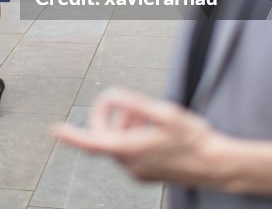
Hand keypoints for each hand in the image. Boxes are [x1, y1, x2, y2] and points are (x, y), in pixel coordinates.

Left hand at [52, 88, 223, 185]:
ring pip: (118, 143)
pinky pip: (129, 153)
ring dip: (127, 126)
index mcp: (130, 149)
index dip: (71, 135)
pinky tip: (154, 133)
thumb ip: (134, 103)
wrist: (216, 165)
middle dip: (115, 118)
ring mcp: (137, 172)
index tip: (56, 129)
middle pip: (106, 136)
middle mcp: (129, 164)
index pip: (92, 142)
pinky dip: (134, 138)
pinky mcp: (144, 175)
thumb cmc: (194, 139)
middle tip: (136, 108)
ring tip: (150, 119)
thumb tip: (110, 96)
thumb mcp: (164, 113)